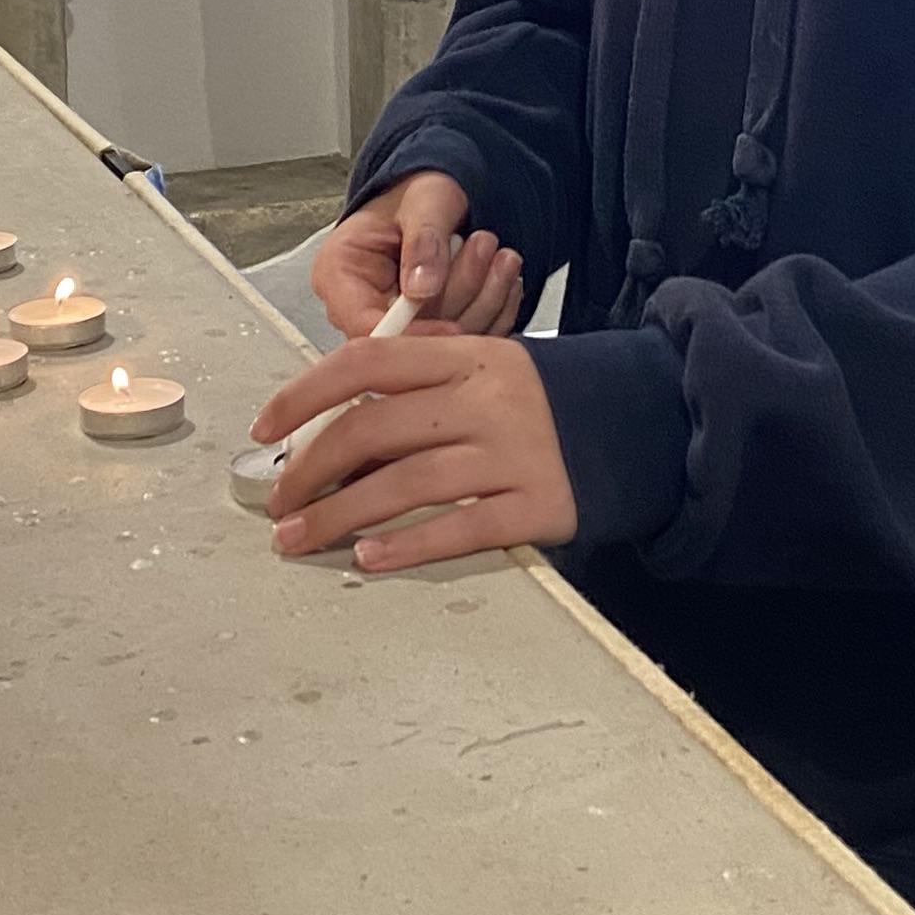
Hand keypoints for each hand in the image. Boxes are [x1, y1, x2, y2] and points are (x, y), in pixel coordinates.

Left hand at [254, 329, 576, 572]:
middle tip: (279, 504)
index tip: (265, 432)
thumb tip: (338, 409)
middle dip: (311, 470)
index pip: (365, 363)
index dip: (304, 396)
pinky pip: (458, 529)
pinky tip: (367, 559)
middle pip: (373, 429)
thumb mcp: (492, 363)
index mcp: (465, 356)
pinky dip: (406, 547)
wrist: (649, 421)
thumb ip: (426, 377)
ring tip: (299, 540)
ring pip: (404, 484)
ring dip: (338, 516)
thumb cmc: (551, 398)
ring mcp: (512, 453)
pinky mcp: (537, 506)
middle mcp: (484, 399)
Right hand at [309, 176, 523, 337]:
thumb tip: (421, 289)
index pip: (365, 328)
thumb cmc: (420, 193)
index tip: (456, 329)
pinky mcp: (430, 330)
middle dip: (460, 300)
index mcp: (339, 273)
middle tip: (487, 247)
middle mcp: (361, 305)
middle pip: (408, 340)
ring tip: (502, 256)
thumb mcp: (425, 200)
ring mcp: (397, 322)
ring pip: (443, 344)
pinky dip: (495, 311)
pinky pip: (467, 339)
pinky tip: (503, 277)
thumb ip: (424, 240)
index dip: (413, 336)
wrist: (437, 197)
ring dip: (485, 302)